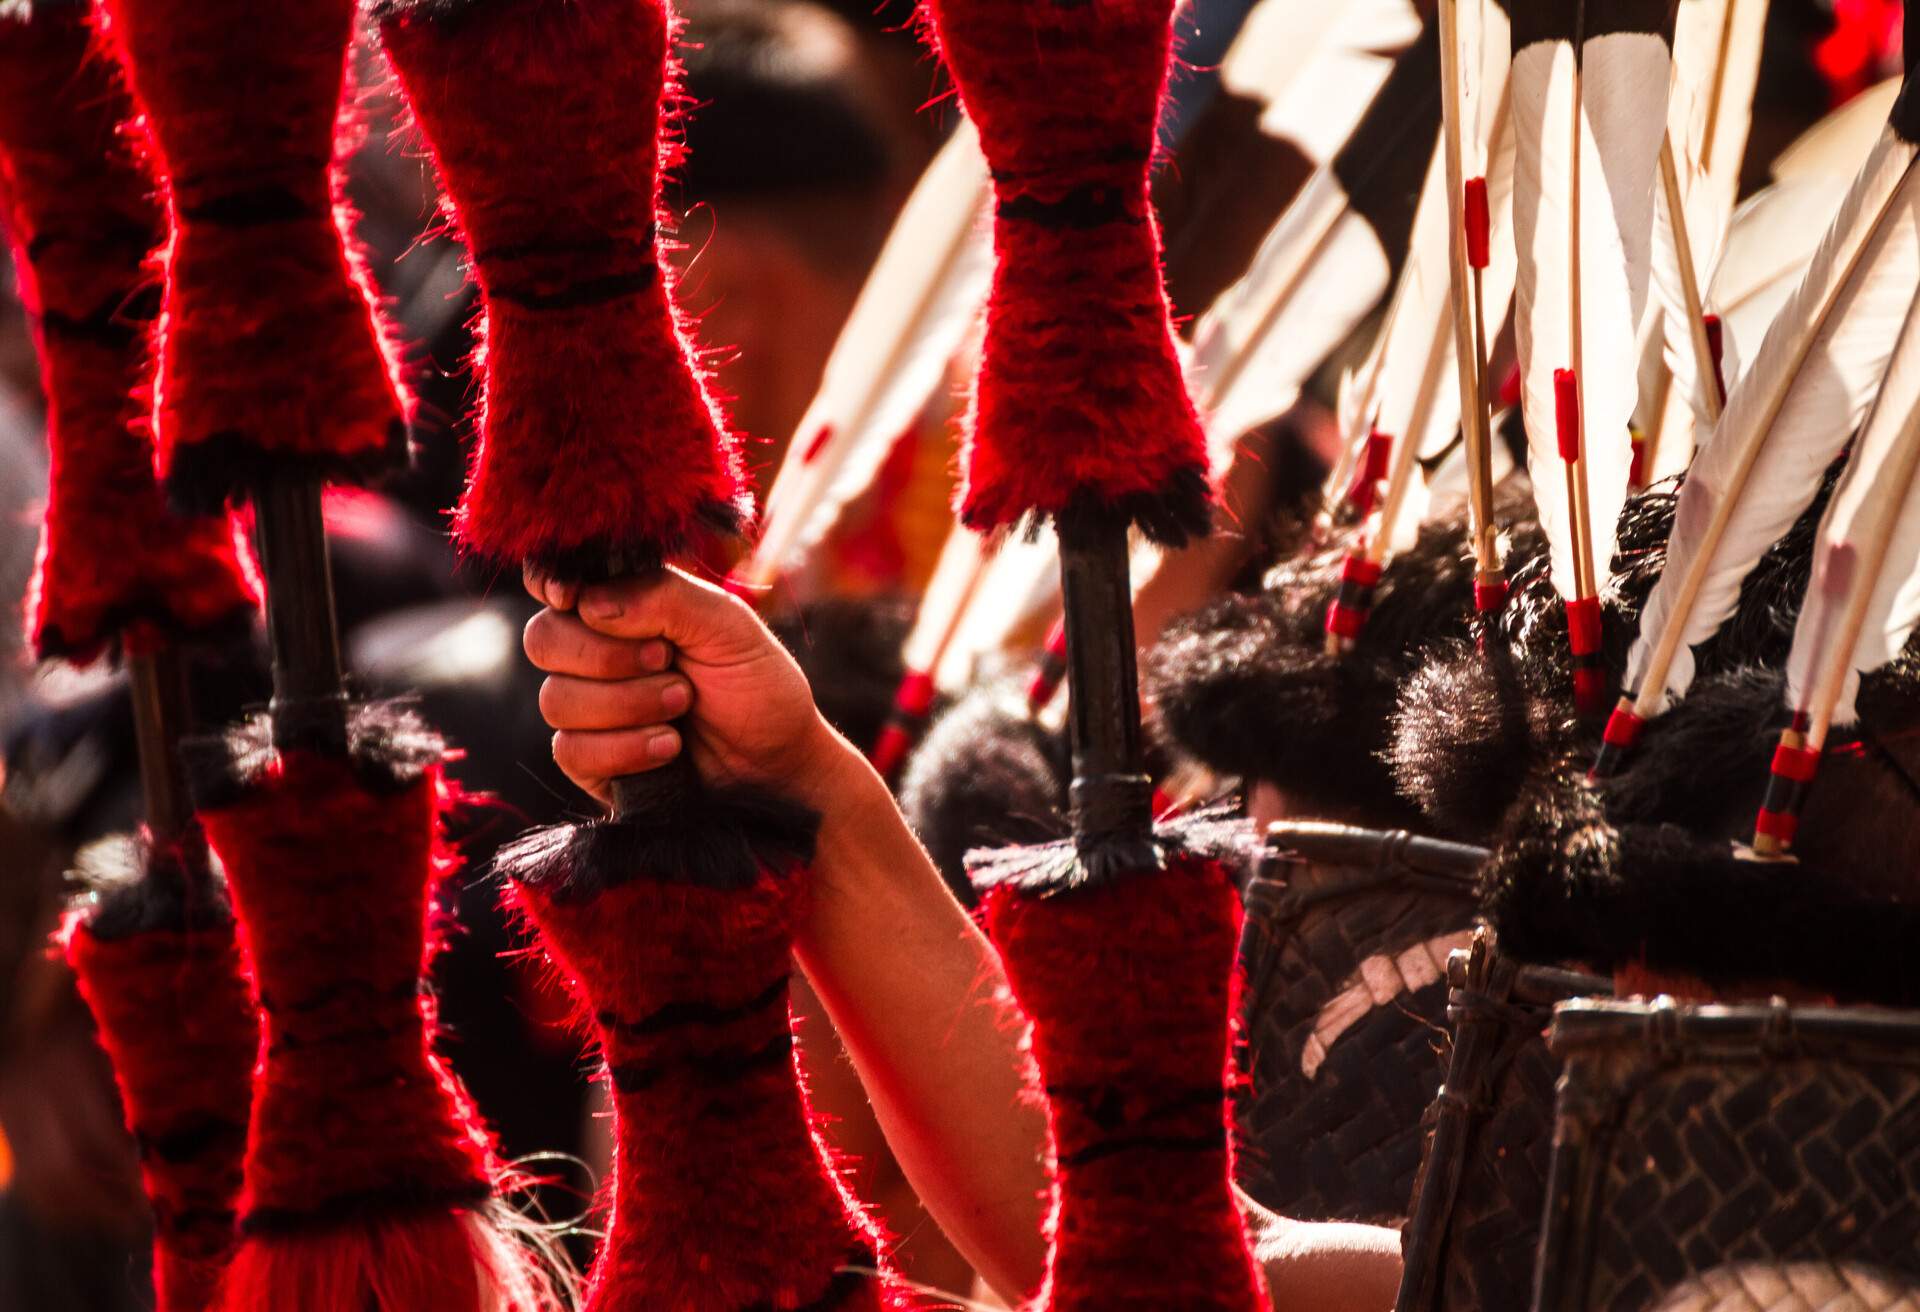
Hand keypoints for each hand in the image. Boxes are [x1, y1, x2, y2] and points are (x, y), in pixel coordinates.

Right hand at [523, 566, 844, 807]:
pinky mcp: (591, 761)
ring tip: (683, 705)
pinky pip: (570, 750)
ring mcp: (589, 709)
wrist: (778, 763)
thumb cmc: (756, 685)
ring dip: (628, 703)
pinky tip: (669, 748)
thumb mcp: (727, 625)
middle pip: (543, 640)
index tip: (574, 598)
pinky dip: (624, 748)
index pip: (556, 582)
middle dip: (607, 655)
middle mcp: (595, 653)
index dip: (552, 585)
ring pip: (556, 699)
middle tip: (668, 660)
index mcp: (623, 606)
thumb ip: (664, 597)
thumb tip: (589, 603)